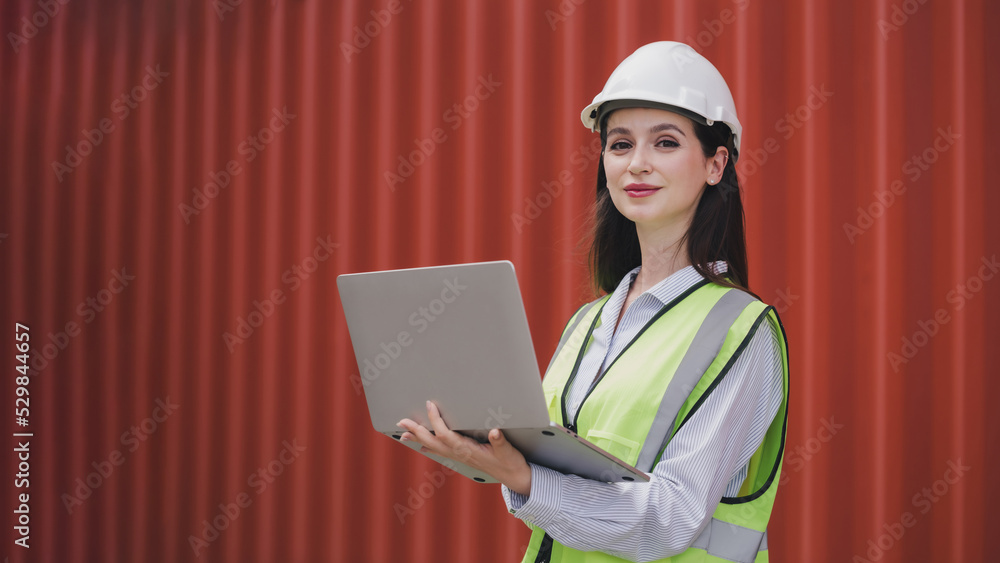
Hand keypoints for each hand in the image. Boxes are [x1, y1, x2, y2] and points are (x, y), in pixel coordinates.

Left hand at [397, 401, 531, 495]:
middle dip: (417, 431)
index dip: (436, 421)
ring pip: (434, 447)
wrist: (513, 477)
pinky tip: (421, 445)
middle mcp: (460, 454)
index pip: (446, 435)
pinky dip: (428, 446)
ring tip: (404, 433)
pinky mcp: (462, 457)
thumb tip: (495, 432)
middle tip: (402, 421)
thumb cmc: (510, 462)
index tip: (430, 405)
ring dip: (418, 439)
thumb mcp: (508, 451)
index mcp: (468, 450)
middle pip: (433, 442)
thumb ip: (500, 442)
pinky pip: (440, 451)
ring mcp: (460, 457)